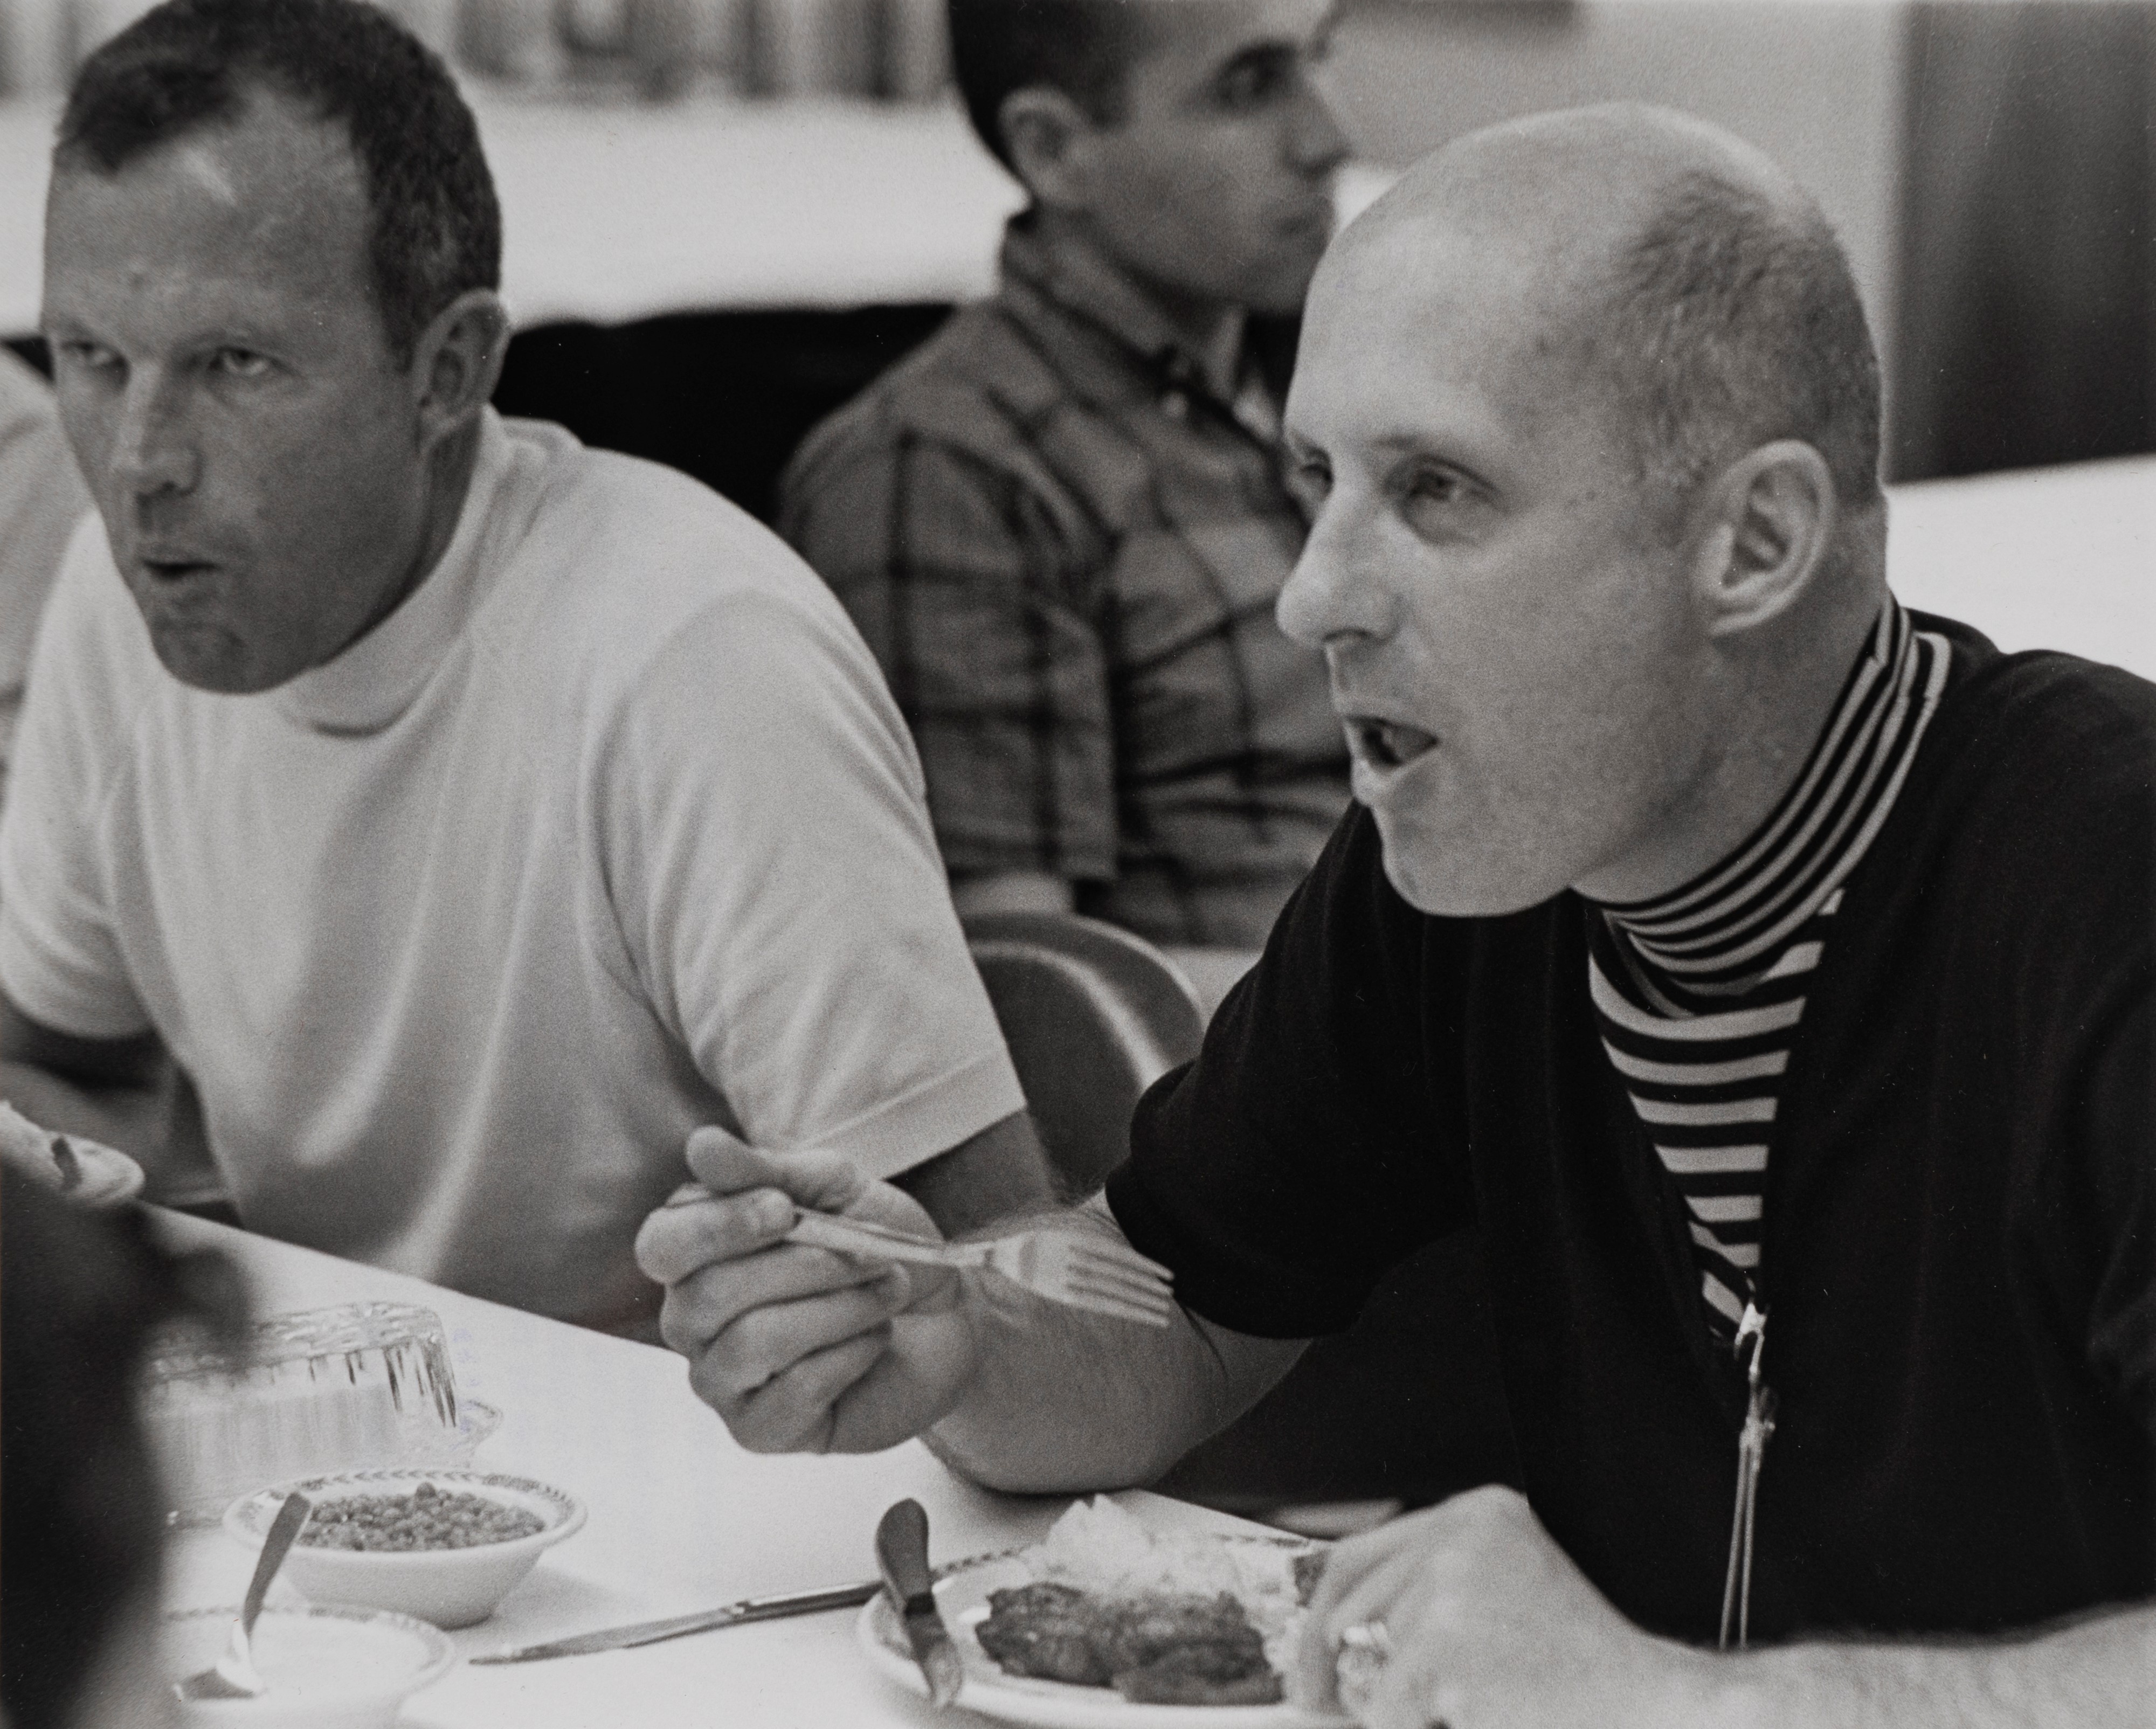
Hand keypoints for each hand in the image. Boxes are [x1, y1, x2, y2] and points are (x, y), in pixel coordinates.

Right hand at [633, 1125, 980, 1454]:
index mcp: (695, 1253)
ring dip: (839, 1309)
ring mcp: (721, 1381)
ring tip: (886, 1292)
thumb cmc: (877, 1246)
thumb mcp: (834, 1189)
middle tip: (868, 1254)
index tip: (787, 1209)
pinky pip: (793, 1391)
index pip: (663, 1245)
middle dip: (804, 1267)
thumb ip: (766, 1170)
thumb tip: (702, 1146)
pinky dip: (851, 1354)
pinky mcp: (761, 1431)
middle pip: (708, 1297)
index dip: (720, 1227)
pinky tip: (875, 1339)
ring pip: (753, 1343)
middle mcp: (691, 1320)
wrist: (944, 1315)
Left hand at [1294, 1486, 1706, 1728]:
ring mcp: (1449, 1585)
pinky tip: (1473, 1721)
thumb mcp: (1504, 1598)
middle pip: (1346, 1604)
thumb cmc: (1585, 1672)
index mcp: (1475, 1515)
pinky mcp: (1444, 1644)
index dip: (1323, 1613)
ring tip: (1461, 1708)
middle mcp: (1457, 1535)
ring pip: (1364, 1662)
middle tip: (1323, 1705)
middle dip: (1330, 1665)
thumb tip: (1335, 1638)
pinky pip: (1387, 1709)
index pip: (1359, 1554)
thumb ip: (1429, 1596)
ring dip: (1387, 1705)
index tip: (1310, 1658)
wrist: (1653, 1708)